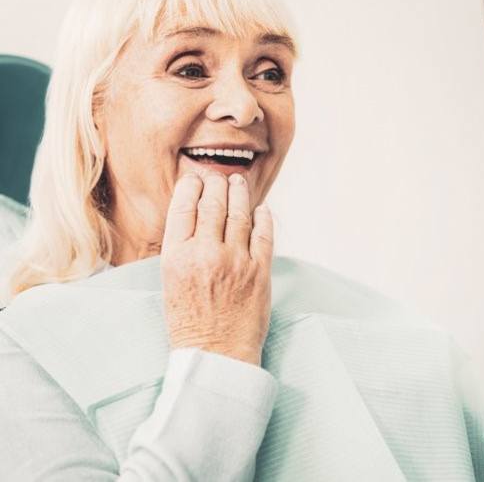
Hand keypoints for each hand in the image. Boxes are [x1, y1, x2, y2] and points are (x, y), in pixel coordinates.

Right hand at [160, 170, 273, 365]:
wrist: (215, 355)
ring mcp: (235, 261)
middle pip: (213, 203)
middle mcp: (205, 253)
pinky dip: (263, 216)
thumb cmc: (189, 323)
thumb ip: (181, 248)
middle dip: (216, 183)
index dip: (191, 186)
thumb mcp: (170, 282)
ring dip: (239, 192)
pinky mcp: (259, 271)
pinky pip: (264, 233)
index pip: (183, 207)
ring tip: (238, 183)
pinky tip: (260, 208)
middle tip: (218, 177)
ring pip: (239, 213)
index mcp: (176, 257)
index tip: (195, 179)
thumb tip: (196, 215)